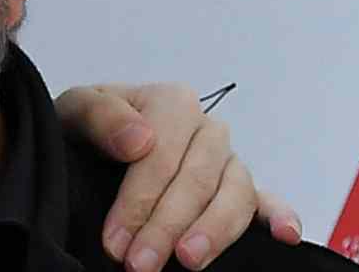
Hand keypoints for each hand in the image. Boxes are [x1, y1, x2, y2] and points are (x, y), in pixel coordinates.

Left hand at [55, 83, 301, 271]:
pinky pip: (266, 200)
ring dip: (213, 231)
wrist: (89, 143)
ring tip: (188, 261)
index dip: (139, 201)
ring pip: (234, 195)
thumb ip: (100, 116)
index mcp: (171, 103)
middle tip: (140, 264)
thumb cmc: (87, 128)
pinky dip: (280, 216)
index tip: (116, 240)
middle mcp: (205, 129)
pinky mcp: (239, 189)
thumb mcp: (75, 110)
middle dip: (166, 227)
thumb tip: (139, 140)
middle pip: (197, 180)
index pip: (162, 156)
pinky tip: (284, 235)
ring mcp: (226, 160)